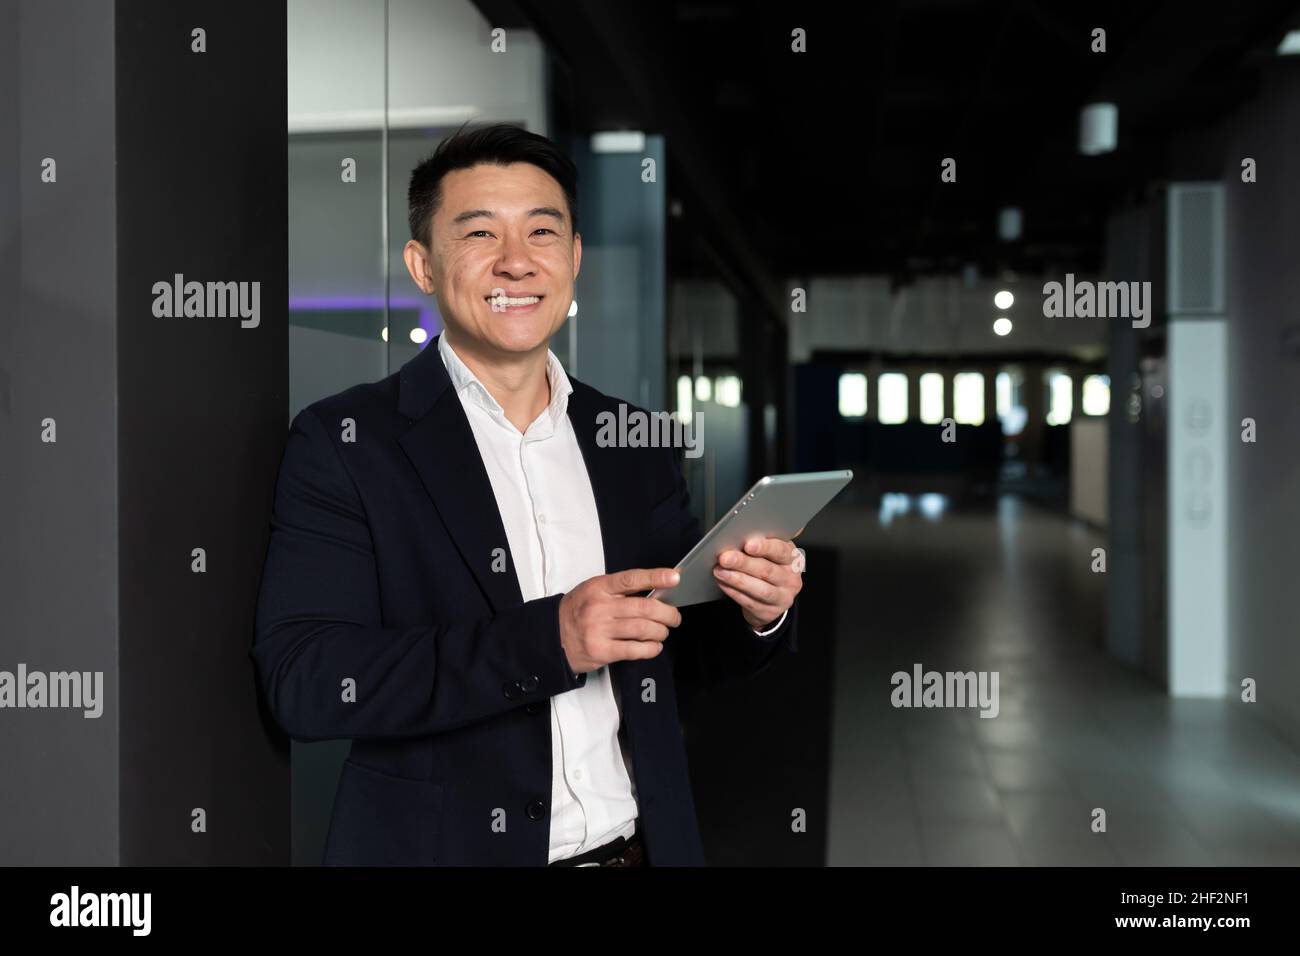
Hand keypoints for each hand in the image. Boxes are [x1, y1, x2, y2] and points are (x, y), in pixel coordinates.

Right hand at [559, 568, 683, 673]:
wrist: (552, 636)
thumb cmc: (577, 611)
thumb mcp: (593, 591)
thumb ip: (619, 591)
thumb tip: (655, 593)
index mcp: (599, 587)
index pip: (631, 579)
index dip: (655, 577)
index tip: (674, 577)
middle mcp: (599, 607)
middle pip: (644, 608)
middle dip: (667, 613)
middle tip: (674, 617)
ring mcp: (600, 630)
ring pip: (643, 629)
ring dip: (660, 632)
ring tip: (663, 632)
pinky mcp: (601, 651)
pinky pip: (635, 650)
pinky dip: (651, 648)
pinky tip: (654, 646)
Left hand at [712, 533, 803, 630]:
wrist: (772, 599)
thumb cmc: (769, 568)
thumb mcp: (772, 553)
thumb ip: (765, 541)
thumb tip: (754, 524)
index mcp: (792, 558)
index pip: (781, 551)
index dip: (764, 547)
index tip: (748, 544)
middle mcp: (791, 579)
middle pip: (767, 570)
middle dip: (743, 563)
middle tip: (725, 557)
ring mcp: (782, 597)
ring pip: (759, 589)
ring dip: (737, 579)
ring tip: (720, 571)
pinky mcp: (769, 612)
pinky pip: (749, 602)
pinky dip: (734, 592)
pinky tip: (723, 583)